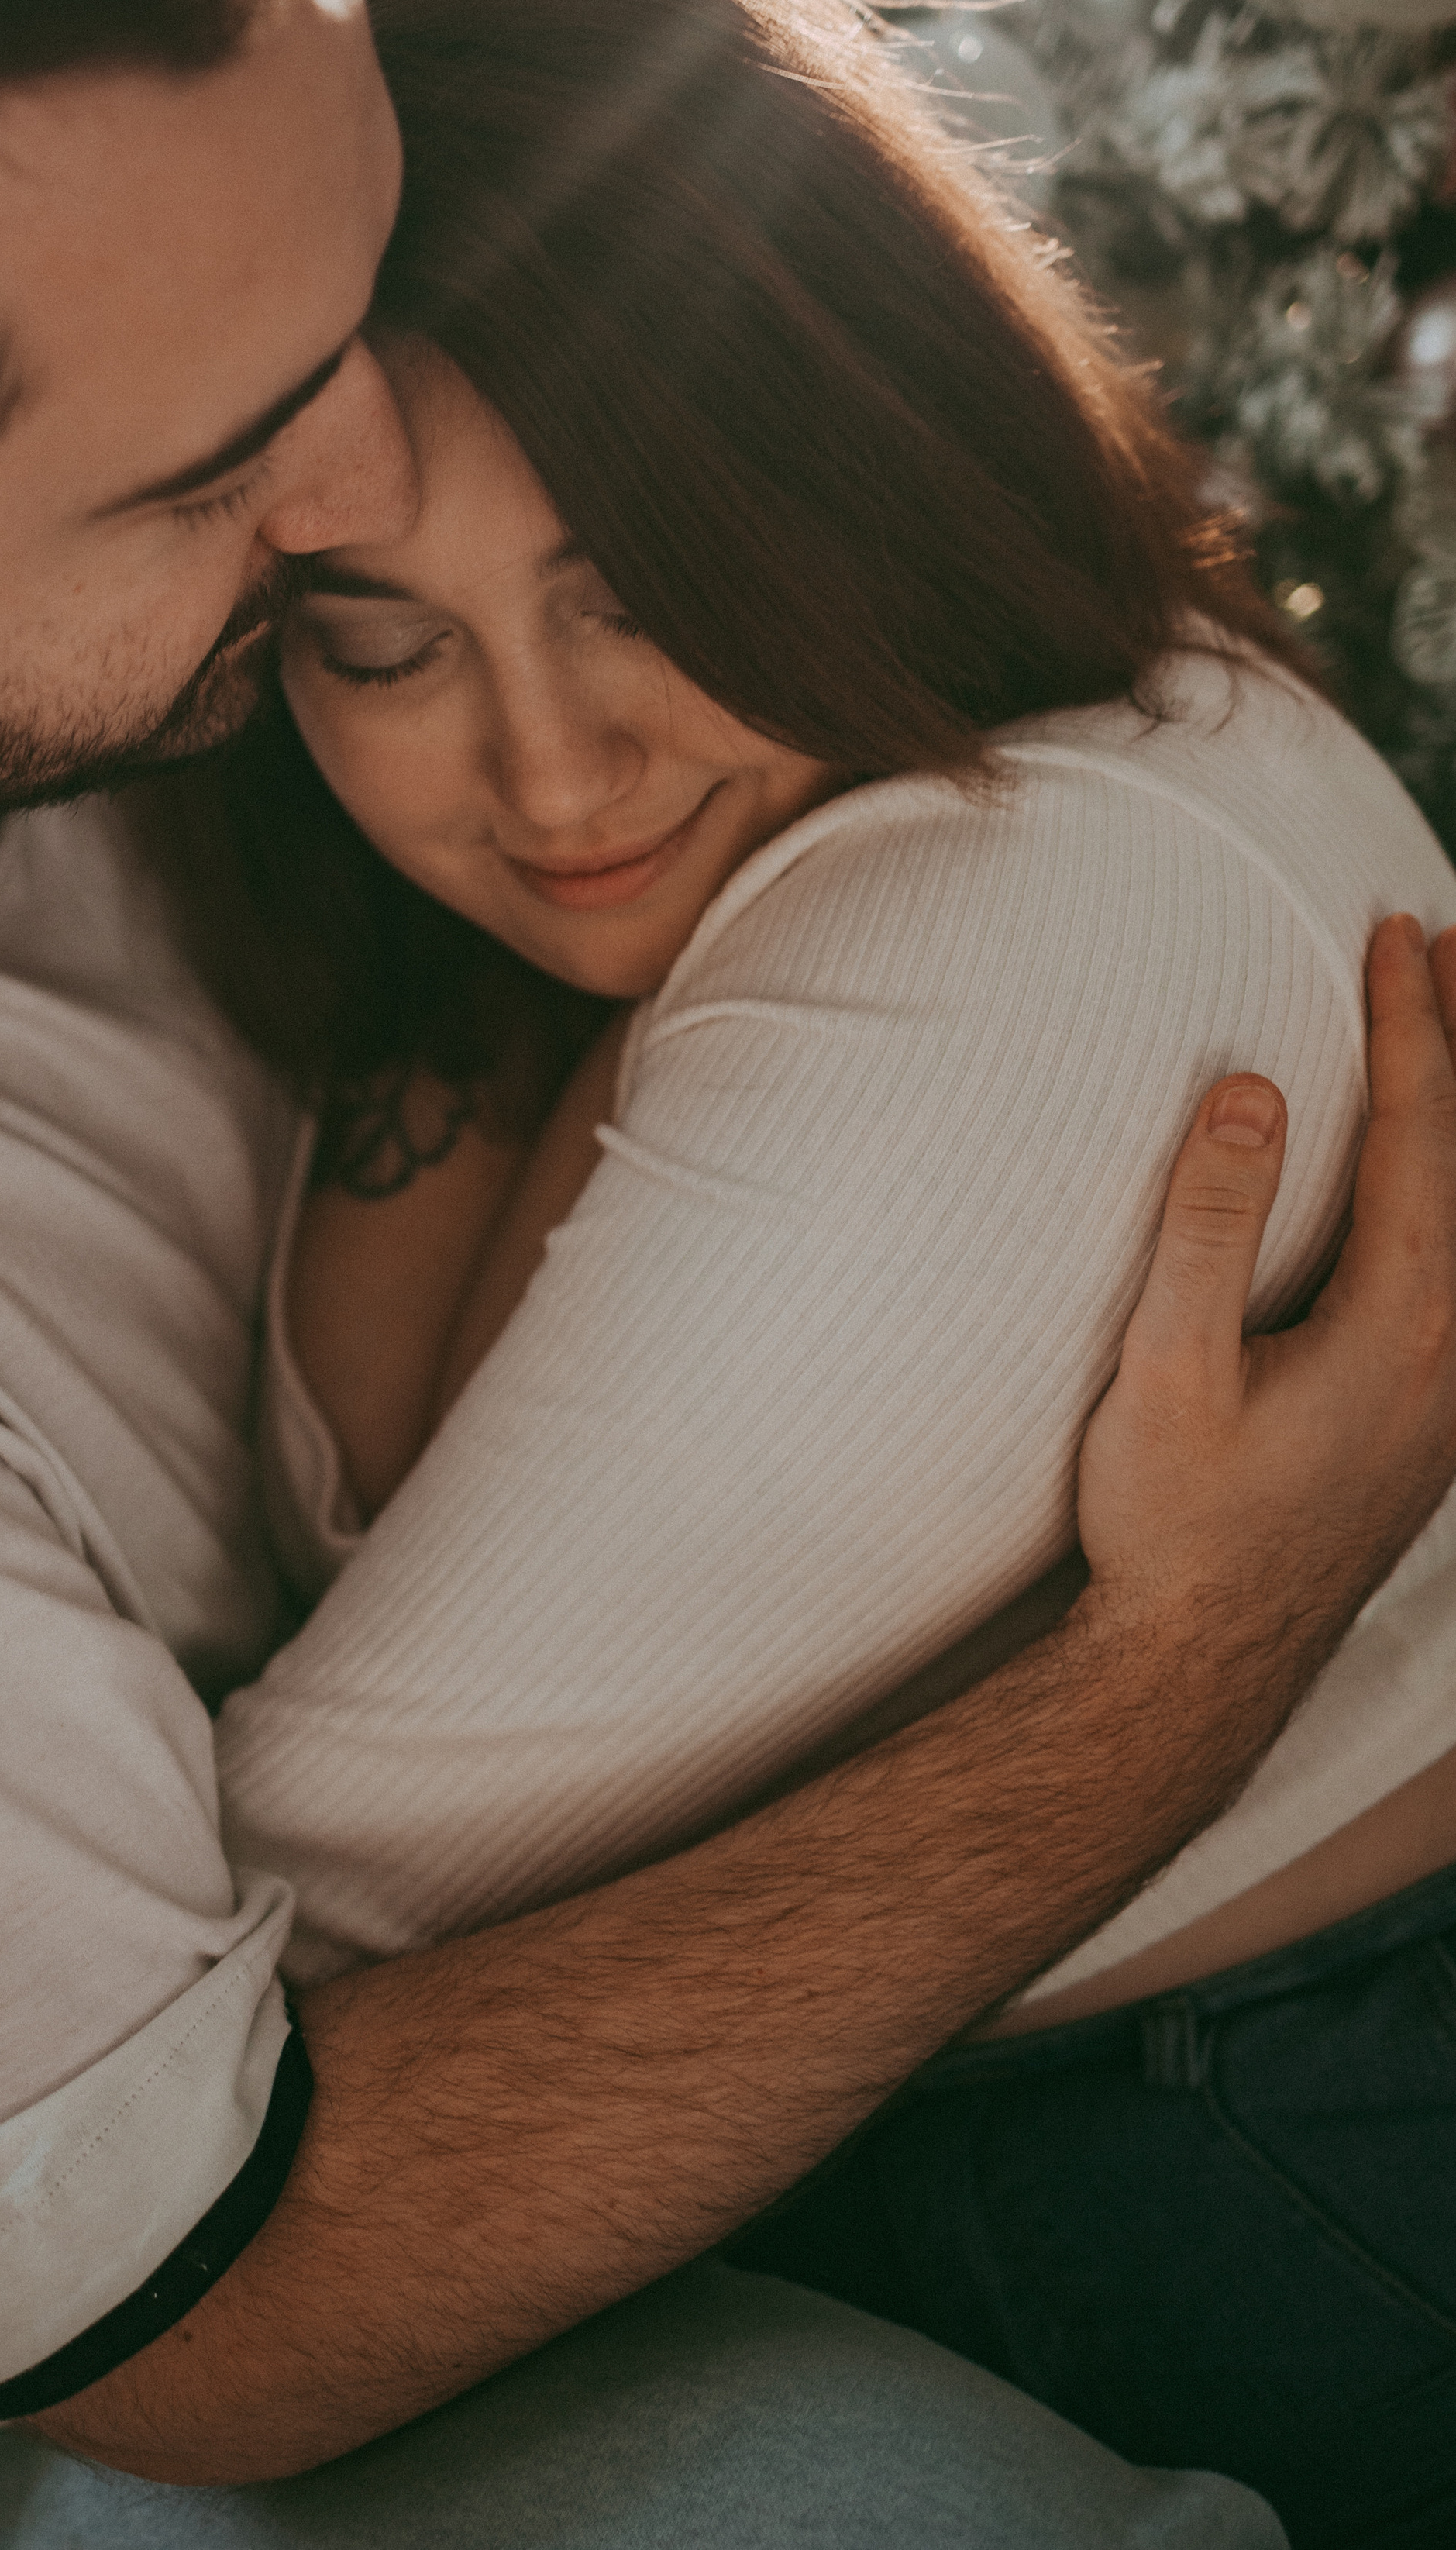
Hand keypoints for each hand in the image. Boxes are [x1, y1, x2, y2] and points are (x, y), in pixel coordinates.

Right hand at [1078, 912, 1455, 1634]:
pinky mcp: (1439, 1419)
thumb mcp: (1164, 1370)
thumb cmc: (1173, 1523)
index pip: (1421, 1133)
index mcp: (1402, 1324)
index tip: (1394, 929)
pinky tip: (1434, 1185)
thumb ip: (1207, 1226)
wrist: (1204, 1665)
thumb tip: (1247, 1091)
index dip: (1412, 1022)